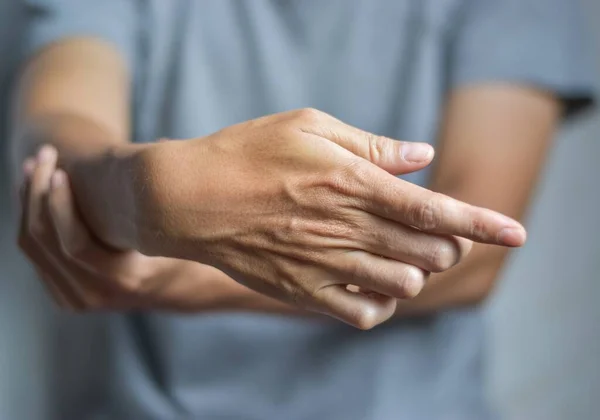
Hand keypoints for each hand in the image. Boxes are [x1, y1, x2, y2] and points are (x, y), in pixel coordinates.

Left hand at [17, 145, 215, 311]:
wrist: (176, 289)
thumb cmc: (183, 250)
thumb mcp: (184, 228)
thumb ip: (172, 191)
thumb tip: (161, 144)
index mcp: (125, 279)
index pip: (76, 244)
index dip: (61, 205)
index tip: (60, 170)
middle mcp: (95, 295)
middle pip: (44, 242)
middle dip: (38, 192)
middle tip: (43, 154)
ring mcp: (76, 299)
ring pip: (32, 247)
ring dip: (28, 202)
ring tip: (33, 166)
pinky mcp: (64, 295)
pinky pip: (35, 254)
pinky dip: (30, 219)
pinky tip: (36, 191)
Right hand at [132, 109, 525, 328]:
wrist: (186, 199)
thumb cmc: (245, 153)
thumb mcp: (306, 127)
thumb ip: (369, 145)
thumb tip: (421, 157)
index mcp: (349, 182)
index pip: (433, 208)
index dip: (482, 221)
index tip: (517, 233)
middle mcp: (343, 228)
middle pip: (428, 249)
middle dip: (448, 242)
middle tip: (436, 228)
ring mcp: (323, 265)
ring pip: (403, 283)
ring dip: (416, 268)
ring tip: (400, 250)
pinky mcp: (302, 292)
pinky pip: (363, 312)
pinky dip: (382, 300)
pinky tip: (373, 279)